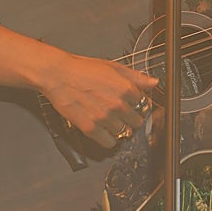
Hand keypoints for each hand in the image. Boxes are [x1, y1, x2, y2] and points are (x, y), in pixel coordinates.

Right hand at [40, 53, 157, 147]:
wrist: (58, 75)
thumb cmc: (83, 69)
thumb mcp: (114, 67)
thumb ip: (136, 77)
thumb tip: (153, 83)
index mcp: (126, 88)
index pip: (145, 104)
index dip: (139, 104)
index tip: (134, 105)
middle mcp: (118, 105)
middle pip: (137, 121)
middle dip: (132, 117)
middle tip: (122, 113)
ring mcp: (104, 118)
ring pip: (125, 133)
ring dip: (121, 128)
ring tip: (111, 120)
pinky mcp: (90, 128)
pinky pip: (109, 143)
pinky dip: (109, 140)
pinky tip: (105, 131)